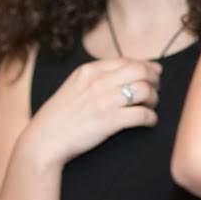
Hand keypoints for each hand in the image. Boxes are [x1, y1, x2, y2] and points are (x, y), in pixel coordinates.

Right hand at [20, 58, 160, 171]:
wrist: (45, 139)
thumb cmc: (59, 116)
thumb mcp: (73, 86)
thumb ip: (95, 77)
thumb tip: (124, 72)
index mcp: (88, 71)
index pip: (126, 60)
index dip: (144, 66)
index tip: (153, 73)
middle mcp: (97, 82)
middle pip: (140, 71)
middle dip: (154, 79)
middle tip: (156, 88)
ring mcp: (104, 101)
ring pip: (144, 90)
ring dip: (154, 98)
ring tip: (151, 105)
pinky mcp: (110, 121)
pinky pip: (143, 114)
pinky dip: (151, 118)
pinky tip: (149, 121)